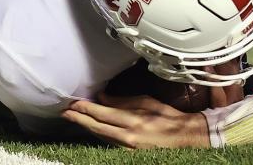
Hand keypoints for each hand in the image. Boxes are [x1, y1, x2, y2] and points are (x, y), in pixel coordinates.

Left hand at [61, 93, 208, 148]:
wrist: (187, 138)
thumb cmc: (168, 117)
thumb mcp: (147, 102)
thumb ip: (123, 101)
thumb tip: (103, 97)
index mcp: (133, 121)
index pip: (102, 114)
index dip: (86, 108)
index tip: (73, 102)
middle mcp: (128, 137)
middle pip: (97, 128)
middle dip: (79, 119)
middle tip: (65, 112)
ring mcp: (128, 148)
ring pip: (101, 137)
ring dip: (86, 127)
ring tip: (73, 118)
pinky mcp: (130, 155)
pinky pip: (109, 143)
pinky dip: (98, 135)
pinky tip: (90, 129)